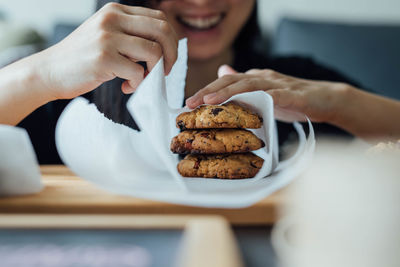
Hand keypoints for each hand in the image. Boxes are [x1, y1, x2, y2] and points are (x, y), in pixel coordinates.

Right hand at [37, 2, 177, 99]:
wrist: (49, 71)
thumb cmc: (83, 58)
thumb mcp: (107, 36)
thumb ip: (132, 36)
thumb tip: (166, 50)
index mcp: (116, 11)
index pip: (160, 19)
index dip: (170, 42)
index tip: (166, 60)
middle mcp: (113, 18)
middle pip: (163, 31)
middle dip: (171, 55)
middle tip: (165, 71)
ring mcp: (107, 37)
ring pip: (154, 52)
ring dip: (155, 72)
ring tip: (141, 80)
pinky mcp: (103, 58)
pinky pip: (138, 72)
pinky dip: (138, 84)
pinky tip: (126, 88)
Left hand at [186, 65, 349, 122]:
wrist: (325, 99)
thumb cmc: (293, 100)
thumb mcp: (264, 94)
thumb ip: (244, 86)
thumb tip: (222, 73)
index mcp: (255, 79)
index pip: (226, 83)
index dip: (207, 91)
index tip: (189, 103)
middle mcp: (263, 78)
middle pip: (232, 81)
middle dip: (209, 91)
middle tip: (190, 102)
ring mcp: (278, 84)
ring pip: (248, 85)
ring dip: (227, 92)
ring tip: (209, 102)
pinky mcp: (292, 94)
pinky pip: (275, 96)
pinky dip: (260, 99)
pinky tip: (247, 105)